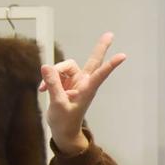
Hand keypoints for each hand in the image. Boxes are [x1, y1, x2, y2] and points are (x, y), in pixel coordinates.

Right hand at [40, 31, 126, 154]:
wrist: (63, 130)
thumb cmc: (65, 121)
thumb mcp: (57, 104)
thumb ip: (52, 85)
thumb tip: (45, 66)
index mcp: (88, 89)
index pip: (100, 74)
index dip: (110, 65)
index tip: (123, 56)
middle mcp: (84, 82)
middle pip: (93, 60)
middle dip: (100, 47)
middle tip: (110, 34)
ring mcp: (75, 81)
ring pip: (63, 66)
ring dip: (52, 75)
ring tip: (42, 89)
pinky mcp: (66, 81)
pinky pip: (55, 73)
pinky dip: (47, 79)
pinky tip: (41, 89)